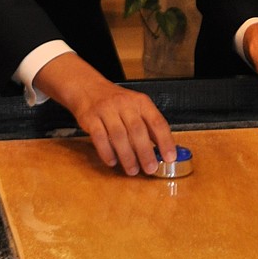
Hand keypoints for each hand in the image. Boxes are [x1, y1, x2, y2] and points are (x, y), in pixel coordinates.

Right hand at [35, 53, 175, 175]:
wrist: (87, 88)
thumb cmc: (117, 102)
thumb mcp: (136, 107)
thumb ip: (149, 127)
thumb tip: (164, 151)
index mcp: (141, 102)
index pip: (157, 121)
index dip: (165, 141)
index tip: (170, 157)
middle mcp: (124, 104)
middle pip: (137, 130)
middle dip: (145, 152)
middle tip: (150, 169)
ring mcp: (106, 110)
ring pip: (118, 135)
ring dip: (127, 156)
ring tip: (132, 170)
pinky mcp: (90, 118)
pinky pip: (99, 137)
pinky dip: (107, 152)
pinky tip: (112, 162)